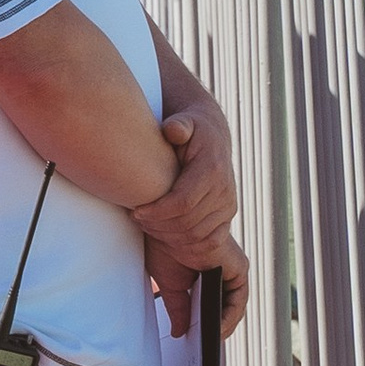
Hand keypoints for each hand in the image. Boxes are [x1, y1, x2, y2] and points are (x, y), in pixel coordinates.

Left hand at [134, 107, 239, 272]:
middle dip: (158, 225)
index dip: (157, 212)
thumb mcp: (184, 121)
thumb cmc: (190, 130)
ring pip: (196, 236)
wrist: (212, 138)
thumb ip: (178, 125)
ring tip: (147, 224)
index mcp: (213, 169)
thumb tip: (174, 130)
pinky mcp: (227, 217)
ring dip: (167, 236)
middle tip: (137, 219)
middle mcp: (225, 190)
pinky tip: (164, 234)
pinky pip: (209, 242)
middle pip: (188, 223)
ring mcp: (228, 206)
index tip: (136, 211)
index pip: (184, 202)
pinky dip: (185, 244)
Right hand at [145, 227, 247, 338]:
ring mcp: (231, 270)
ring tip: (209, 346)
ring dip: (224, 327)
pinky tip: (218, 331)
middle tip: (203, 353)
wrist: (166, 226)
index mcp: (205, 274)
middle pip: (224, 309)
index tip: (196, 348)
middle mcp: (222, 272)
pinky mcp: (238, 268)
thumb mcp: (171, 287)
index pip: (211, 307)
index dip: (206, 328)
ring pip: (233, 307)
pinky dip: (231, 317)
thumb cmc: (166, 245)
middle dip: (214, 331)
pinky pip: (239, 299)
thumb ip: (178, 310)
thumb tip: (179, 333)